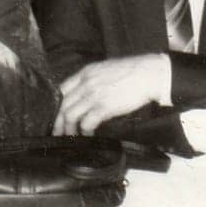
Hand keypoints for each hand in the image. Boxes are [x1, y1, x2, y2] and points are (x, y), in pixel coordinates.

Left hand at [54, 54, 169, 135]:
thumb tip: (86, 94)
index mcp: (86, 73)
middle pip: (62, 105)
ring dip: (68, 129)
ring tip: (71, 136)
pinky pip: (86, 123)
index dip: (56, 106)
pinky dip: (84, 132)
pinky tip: (87, 135)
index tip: (56, 116)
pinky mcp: (104, 106)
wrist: (149, 74)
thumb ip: (93, 79)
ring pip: (70, 115)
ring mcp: (94, 95)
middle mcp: (86, 83)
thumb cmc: (132, 72)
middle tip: (57, 132)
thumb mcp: (106, 69)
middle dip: (58, 122)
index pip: (61, 90)